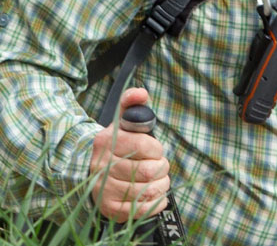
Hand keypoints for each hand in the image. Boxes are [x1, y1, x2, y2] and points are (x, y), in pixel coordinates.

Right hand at [90, 87, 170, 222]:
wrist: (89, 167)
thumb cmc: (116, 141)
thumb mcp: (122, 118)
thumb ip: (132, 101)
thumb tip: (142, 92)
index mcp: (107, 141)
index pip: (143, 145)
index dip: (157, 149)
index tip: (157, 150)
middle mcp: (101, 166)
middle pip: (146, 171)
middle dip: (161, 168)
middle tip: (162, 166)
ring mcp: (102, 188)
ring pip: (142, 191)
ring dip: (160, 186)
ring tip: (162, 180)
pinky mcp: (106, 207)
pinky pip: (135, 210)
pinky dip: (153, 205)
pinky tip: (158, 198)